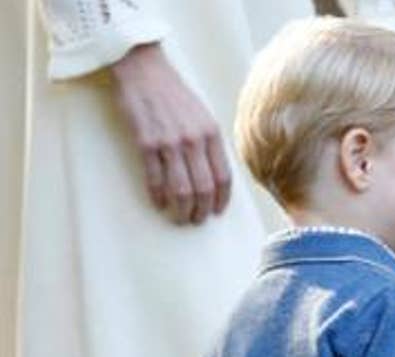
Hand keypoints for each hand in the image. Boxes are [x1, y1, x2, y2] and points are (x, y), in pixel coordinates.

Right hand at [108, 44, 229, 224]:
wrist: (143, 69)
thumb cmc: (173, 93)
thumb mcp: (203, 115)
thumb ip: (209, 143)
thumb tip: (214, 174)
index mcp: (212, 134)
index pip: (224, 177)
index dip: (222, 199)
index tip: (218, 212)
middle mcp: (194, 140)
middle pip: (204, 188)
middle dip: (202, 210)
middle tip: (196, 220)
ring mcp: (169, 142)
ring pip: (181, 189)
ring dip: (181, 209)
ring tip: (179, 217)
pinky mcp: (145, 143)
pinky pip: (155, 178)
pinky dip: (158, 195)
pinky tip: (158, 203)